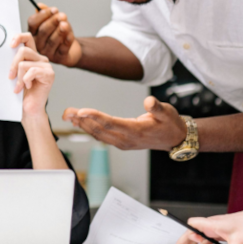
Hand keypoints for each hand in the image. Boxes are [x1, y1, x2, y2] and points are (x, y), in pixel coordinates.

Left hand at [9, 32, 53, 120]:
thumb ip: (15, 61)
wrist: (30, 108)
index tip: (10, 45)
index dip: (19, 37)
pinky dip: (25, 80)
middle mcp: (41, 59)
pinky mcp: (49, 74)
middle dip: (13, 64)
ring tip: (19, 86)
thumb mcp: (15, 73)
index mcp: (33, 56)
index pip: (28, 38)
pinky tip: (27, 87)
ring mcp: (46, 66)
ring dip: (18, 77)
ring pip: (24, 63)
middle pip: (23, 50)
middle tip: (10, 76)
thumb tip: (5, 51)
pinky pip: (31, 71)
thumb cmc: (22, 92)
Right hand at [27, 4, 81, 66]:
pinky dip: (67, 41)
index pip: (33, 23)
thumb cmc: (59, 34)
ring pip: (52, 40)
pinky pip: (62, 49)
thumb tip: (40, 6)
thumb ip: (47, 13)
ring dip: (60, 31)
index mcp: (33, 33)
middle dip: (53, 22)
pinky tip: (70, 35)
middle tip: (62, 16)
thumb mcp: (54, 22)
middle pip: (43, 31)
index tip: (54, 9)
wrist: (71, 49)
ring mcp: (47, 52)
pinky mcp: (58, 58)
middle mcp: (37, 44)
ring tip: (66, 24)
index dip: (43, 15)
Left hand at [62, 96, 186, 149]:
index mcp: (136, 131)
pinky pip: (102, 136)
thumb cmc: (170, 123)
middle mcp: (126, 139)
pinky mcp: (121, 142)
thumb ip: (157, 107)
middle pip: (100, 130)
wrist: (175, 139)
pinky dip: (89, 129)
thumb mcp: (168, 112)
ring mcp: (123, 143)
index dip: (95, 117)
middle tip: (67, 111)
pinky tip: (80, 122)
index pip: (111, 123)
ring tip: (69, 115)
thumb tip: (149, 101)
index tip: (81, 111)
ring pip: (98, 134)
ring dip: (83, 125)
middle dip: (82, 120)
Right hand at [174, 210, 242, 243]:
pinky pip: (208, 239)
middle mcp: (212, 225)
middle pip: (192, 232)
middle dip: (184, 243)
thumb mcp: (239, 242)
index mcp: (212, 224)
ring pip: (199, 236)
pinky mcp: (222, 232)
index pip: (192, 226)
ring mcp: (217, 228)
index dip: (184, 235)